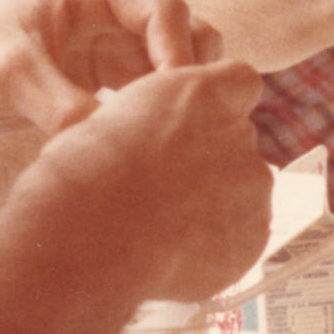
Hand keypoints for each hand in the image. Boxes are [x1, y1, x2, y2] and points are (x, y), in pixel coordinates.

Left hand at [0, 0, 219, 139]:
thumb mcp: (9, 77)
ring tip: (165, 143)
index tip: (177, 111)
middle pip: (183, 32)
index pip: (165, 12)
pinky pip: (145, 88)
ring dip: (174, 97)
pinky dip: (152, 113)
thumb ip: (69, 107)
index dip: (180, 60)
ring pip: (170, 62)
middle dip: (188, 77)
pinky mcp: (95, 71)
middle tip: (179, 130)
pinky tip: (147, 148)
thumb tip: (123, 145)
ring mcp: (104, 36)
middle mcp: (107, 1)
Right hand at [19, 58, 272, 307]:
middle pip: (237, 141)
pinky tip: (176, 251)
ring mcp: (251, 187)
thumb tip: (156, 139)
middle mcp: (236, 133)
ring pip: (244, 190)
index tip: (196, 126)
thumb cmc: (81, 178)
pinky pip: (244, 234)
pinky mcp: (252, 236)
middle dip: (211, 162)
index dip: (222, 105)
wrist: (86, 242)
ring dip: (216, 204)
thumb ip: (155, 121)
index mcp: (200, 94)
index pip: (240, 82)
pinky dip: (219, 244)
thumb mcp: (112, 121)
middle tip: (165, 190)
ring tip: (165, 227)